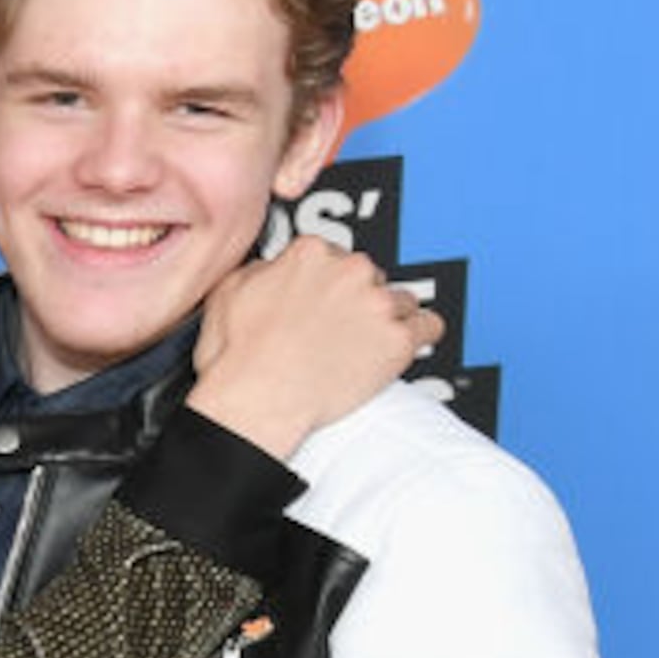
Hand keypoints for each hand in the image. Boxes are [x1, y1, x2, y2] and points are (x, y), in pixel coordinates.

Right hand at [184, 235, 437, 459]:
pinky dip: (419, 335)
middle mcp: (350, 272)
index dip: (323, 282)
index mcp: (310, 254)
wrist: (256, 402)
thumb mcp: (228, 293)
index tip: (319, 300)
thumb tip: (274, 269)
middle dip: (355, 300)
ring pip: (401, 299)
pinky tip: (402, 344)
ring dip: (385, 318)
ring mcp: (378, 305)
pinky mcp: (399, 340)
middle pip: (369, 275)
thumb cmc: (239, 359)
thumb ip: (261, 270)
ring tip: (363, 343)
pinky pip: (430, 326)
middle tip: (335, 328)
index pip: (332, 254)